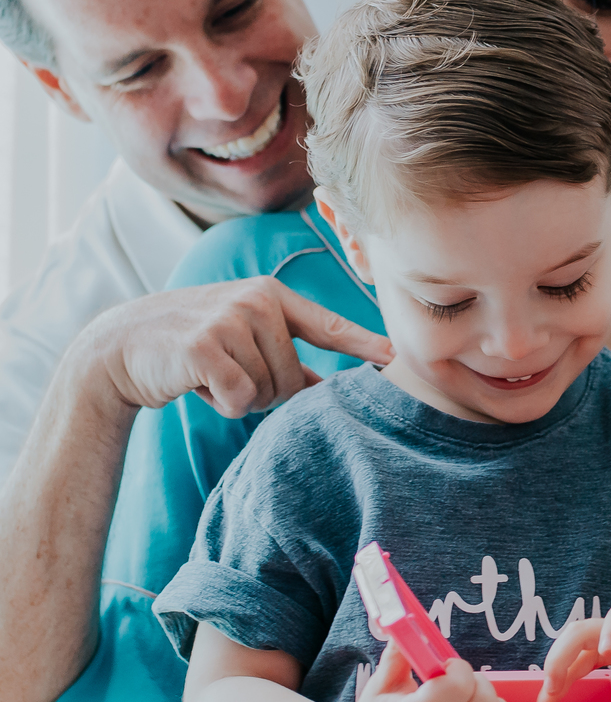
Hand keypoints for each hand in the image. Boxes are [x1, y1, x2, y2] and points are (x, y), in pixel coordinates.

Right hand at [78, 277, 392, 418]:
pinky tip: (197, 383)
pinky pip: (239, 399)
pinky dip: (220, 404)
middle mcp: (256, 301)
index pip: (328, 324)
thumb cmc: (192, 347)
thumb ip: (286, 357)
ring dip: (239, 398)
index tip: (396, 358)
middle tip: (227, 374)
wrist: (123, 346)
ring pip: (267, 392)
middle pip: (294, 379)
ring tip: (209, 373)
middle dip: (264, 393)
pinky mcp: (206, 346)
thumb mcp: (242, 340)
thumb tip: (331, 389)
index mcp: (272, 296)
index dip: (364, 344)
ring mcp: (231, 320)